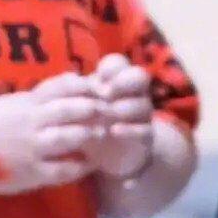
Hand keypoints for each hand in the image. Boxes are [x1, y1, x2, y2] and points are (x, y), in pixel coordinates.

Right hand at [0, 72, 100, 195]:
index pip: (61, 86)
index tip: (99, 88)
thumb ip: (38, 97)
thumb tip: (69, 84)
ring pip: (69, 137)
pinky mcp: (33, 173)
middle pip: (70, 109)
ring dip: (89, 134)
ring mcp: (33, 148)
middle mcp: (32, 122)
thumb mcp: (12, 103)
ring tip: (102, 134)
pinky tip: (89, 164)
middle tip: (109, 110)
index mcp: (27, 103)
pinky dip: (79, 166)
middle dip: (93, 108)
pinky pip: (62, 170)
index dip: (84, 86)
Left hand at [87, 54, 153, 178]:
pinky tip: (114, 131)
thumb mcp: (80, 106)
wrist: (109, 154)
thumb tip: (71, 80)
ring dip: (124, 107)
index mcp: (115, 82)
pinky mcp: (145, 137)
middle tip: (104, 93)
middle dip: (122, 82)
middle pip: (139, 76)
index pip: (119, 63)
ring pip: (143, 104)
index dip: (110, 67)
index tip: (98, 76)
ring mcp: (141, 115)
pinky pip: (145, 130)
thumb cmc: (90, 122)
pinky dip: (130, 129)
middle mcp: (133, 94)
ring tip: (107, 114)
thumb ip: (77, 94)